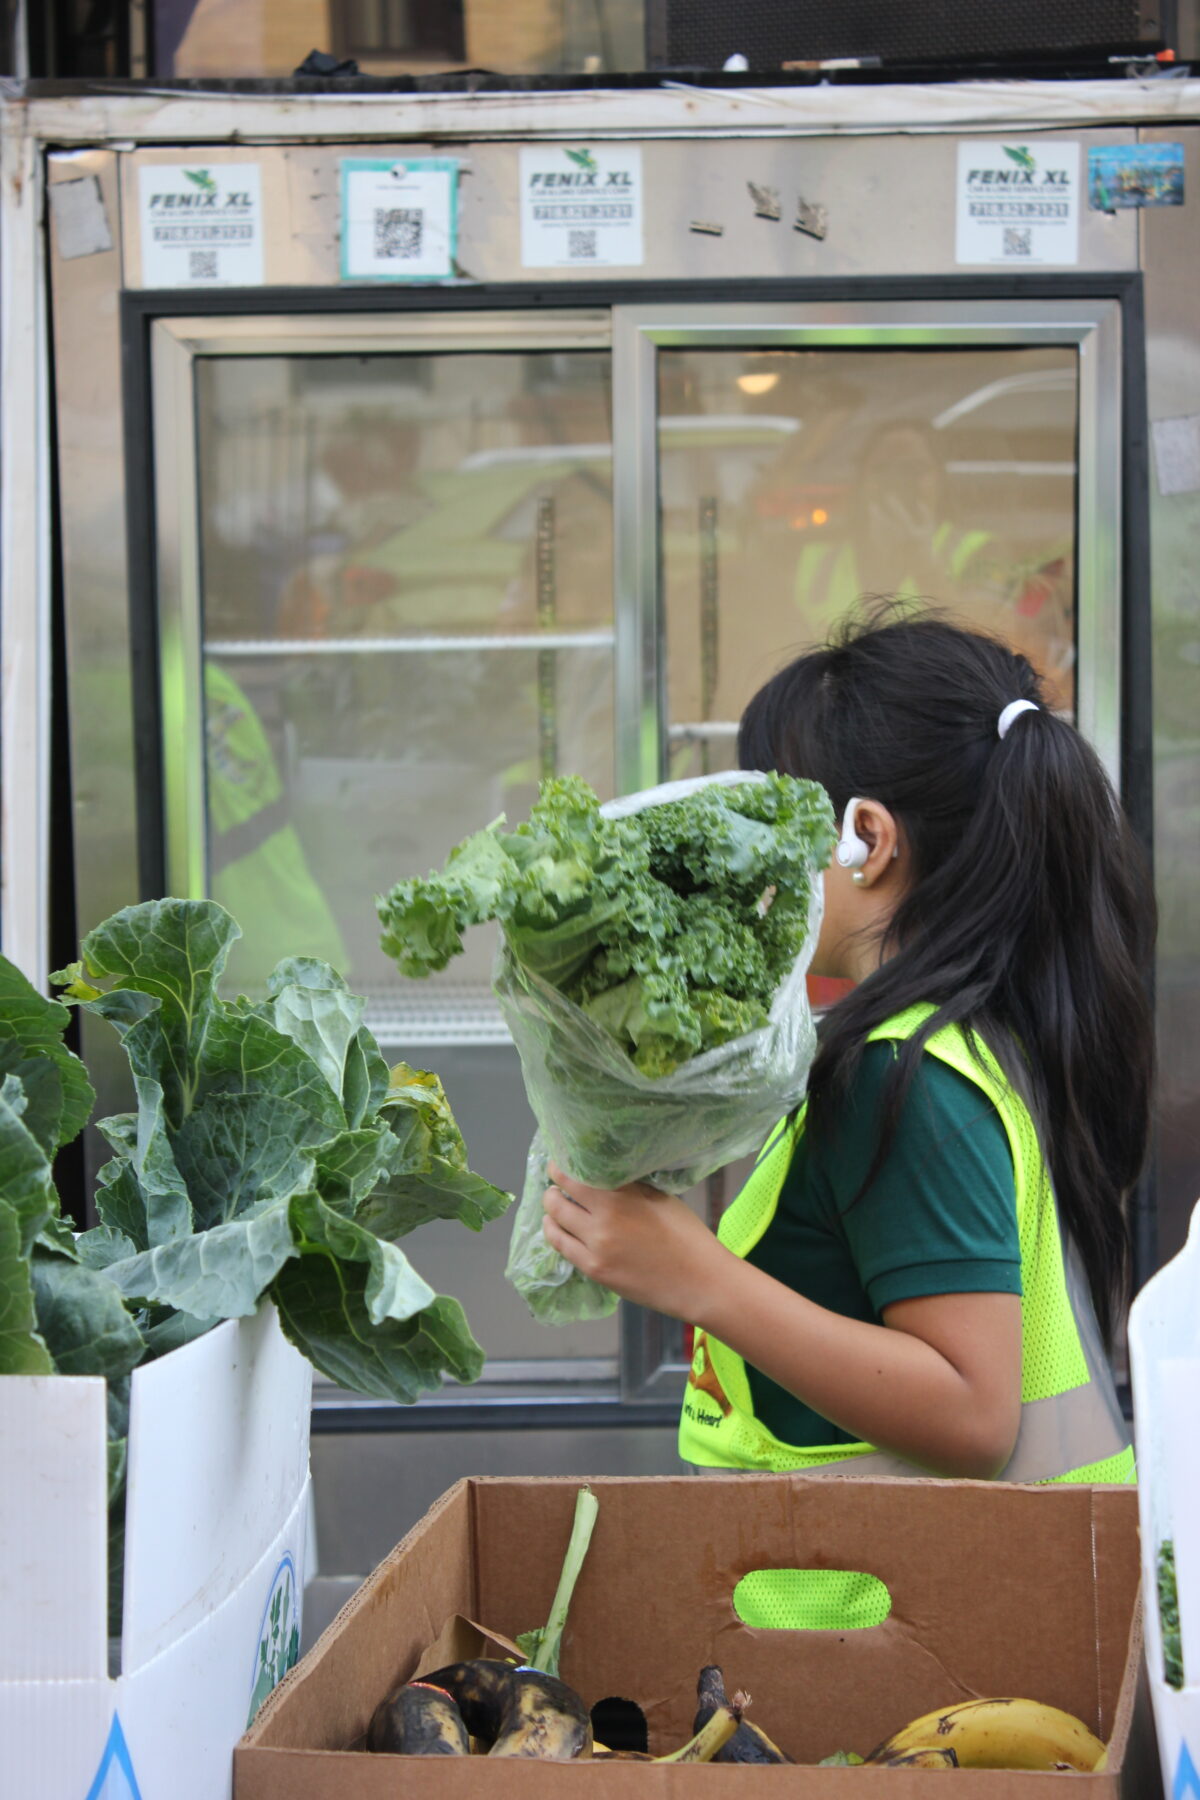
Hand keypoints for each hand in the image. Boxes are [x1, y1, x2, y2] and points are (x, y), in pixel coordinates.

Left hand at [542, 1162, 730, 1319]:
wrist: (699, 1281)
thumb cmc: (686, 1235)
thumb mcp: (659, 1198)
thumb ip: (628, 1187)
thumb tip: (604, 1174)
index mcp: (621, 1197)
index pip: (576, 1175)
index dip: (561, 1167)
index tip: (558, 1162)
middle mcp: (602, 1220)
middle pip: (559, 1199)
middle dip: (552, 1189)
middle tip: (554, 1184)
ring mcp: (595, 1248)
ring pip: (556, 1224)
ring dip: (550, 1211)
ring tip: (553, 1205)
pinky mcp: (595, 1270)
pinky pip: (563, 1248)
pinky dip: (554, 1233)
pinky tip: (555, 1228)